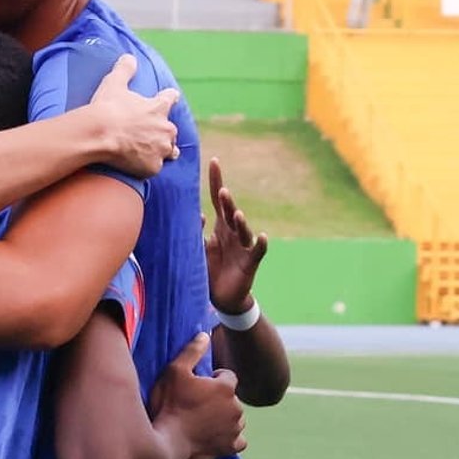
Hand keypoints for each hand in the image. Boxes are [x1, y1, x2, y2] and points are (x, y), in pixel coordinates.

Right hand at [86, 54, 181, 179]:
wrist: (99, 134)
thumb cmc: (107, 108)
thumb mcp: (114, 83)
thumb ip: (125, 69)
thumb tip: (129, 56)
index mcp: (159, 107)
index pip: (171, 98)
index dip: (169, 97)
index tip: (170, 97)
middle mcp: (166, 129)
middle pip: (171, 130)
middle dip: (162, 132)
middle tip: (150, 134)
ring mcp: (161, 149)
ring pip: (168, 152)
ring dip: (161, 151)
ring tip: (150, 153)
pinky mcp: (153, 167)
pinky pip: (154, 168)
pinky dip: (147, 166)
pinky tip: (137, 165)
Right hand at [149, 333, 246, 458]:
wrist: (167, 441)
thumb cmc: (169, 404)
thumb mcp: (175, 371)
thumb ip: (192, 351)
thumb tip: (204, 336)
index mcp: (226, 387)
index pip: (228, 376)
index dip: (214, 379)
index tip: (199, 386)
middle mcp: (236, 407)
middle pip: (232, 398)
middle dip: (220, 400)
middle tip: (197, 405)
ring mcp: (235, 428)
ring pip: (235, 419)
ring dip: (224, 418)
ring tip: (203, 421)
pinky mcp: (231, 446)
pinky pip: (238, 440)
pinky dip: (230, 438)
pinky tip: (216, 436)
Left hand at [205, 159, 266, 315]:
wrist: (223, 298)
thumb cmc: (211, 270)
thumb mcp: (199, 249)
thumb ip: (195, 232)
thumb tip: (196, 213)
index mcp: (220, 228)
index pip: (217, 201)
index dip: (215, 181)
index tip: (213, 161)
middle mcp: (233, 233)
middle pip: (230, 212)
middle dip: (227, 202)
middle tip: (222, 190)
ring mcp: (243, 246)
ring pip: (243, 230)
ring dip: (241, 222)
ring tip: (237, 214)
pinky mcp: (251, 262)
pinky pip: (258, 251)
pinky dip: (261, 244)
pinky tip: (263, 237)